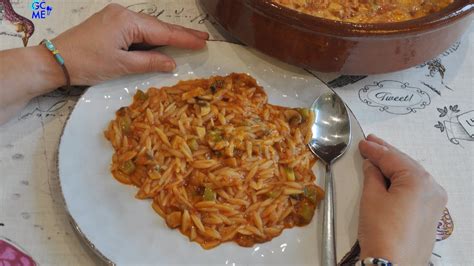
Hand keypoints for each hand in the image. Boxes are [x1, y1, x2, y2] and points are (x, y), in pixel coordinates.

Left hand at [53, 4, 208, 84]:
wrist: (55, 60)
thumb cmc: (87, 63)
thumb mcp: (122, 66)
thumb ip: (149, 62)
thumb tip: (171, 62)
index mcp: (127, 21)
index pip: (163, 32)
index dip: (184, 38)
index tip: (203, 41)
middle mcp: (123, 14)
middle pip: (158, 26)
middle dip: (180, 33)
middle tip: (202, 37)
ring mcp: (115, 17)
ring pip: (148, 27)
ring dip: (167, 35)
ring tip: (188, 39)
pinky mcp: (110, 23)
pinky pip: (137, 29)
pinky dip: (152, 37)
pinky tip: (162, 41)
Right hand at [358, 134, 446, 263]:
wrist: (392, 265)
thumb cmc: (382, 231)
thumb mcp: (372, 197)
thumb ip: (373, 175)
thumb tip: (372, 165)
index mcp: (419, 180)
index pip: (393, 158)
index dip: (375, 149)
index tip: (363, 142)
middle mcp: (433, 188)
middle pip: (406, 165)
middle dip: (387, 154)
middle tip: (371, 142)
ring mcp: (436, 202)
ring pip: (412, 177)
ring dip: (395, 167)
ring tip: (378, 157)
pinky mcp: (432, 215)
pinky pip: (417, 190)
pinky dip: (403, 181)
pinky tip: (391, 177)